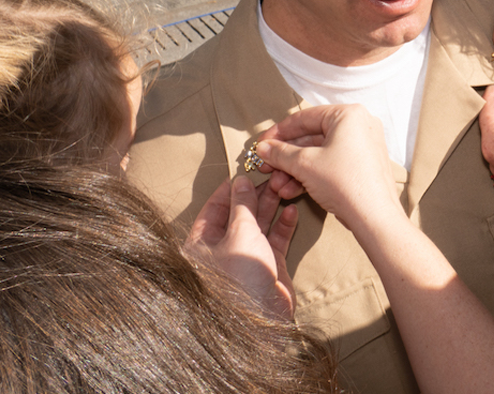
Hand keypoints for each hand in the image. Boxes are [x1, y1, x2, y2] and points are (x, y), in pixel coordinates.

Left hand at [185, 176, 296, 318]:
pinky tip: (292, 210)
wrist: (261, 322)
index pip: (214, 208)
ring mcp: (246, 258)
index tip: (246, 171)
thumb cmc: (240, 279)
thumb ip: (243, 205)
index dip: (231, 189)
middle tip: (272, 175)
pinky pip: (275, 240)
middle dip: (255, 195)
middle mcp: (221, 250)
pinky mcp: (267, 267)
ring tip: (285, 186)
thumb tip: (241, 181)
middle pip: (238, 214)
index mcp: (201, 244)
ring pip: (259, 224)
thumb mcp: (240, 233)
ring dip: (272, 206)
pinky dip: (284, 225)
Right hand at [255, 104, 404, 232]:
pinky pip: (330, 164)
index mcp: (348, 115)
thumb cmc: (346, 183)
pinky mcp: (361, 166)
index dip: (278, 132)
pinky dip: (310, 175)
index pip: (304, 117)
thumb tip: (264, 148)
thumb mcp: (304, 165)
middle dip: (285, 157)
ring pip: (318, 154)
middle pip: (311, 137)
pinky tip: (290, 190)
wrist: (373, 217)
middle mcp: (358, 126)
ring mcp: (362, 146)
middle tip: (265, 167)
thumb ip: (280, 153)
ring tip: (276, 185)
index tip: (261, 144)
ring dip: (294, 170)